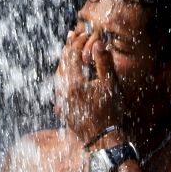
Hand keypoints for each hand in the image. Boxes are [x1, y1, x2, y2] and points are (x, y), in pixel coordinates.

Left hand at [54, 27, 122, 145]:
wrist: (102, 139)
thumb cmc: (110, 112)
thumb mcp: (111, 84)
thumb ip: (104, 62)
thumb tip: (98, 42)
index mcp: (74, 84)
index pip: (71, 56)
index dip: (77, 42)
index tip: (83, 33)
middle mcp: (63, 92)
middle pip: (62, 64)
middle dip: (68, 49)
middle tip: (73, 36)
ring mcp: (61, 100)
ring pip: (59, 75)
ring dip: (64, 61)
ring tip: (69, 50)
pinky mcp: (63, 107)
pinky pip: (60, 86)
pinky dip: (64, 75)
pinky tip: (68, 73)